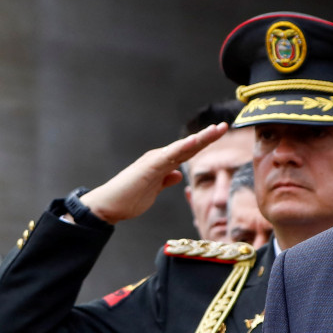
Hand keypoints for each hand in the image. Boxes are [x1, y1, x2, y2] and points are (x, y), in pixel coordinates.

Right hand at [79, 123, 227, 223]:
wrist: (107, 206)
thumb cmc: (127, 200)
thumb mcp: (153, 192)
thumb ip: (165, 181)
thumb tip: (178, 175)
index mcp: (161, 164)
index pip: (186, 152)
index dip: (203, 143)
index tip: (219, 134)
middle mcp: (159, 158)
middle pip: (188, 147)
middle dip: (207, 137)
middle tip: (224, 126)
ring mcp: (154, 161)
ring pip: (182, 148)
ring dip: (199, 139)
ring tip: (216, 130)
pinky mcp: (149, 167)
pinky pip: (169, 156)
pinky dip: (182, 148)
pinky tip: (194, 141)